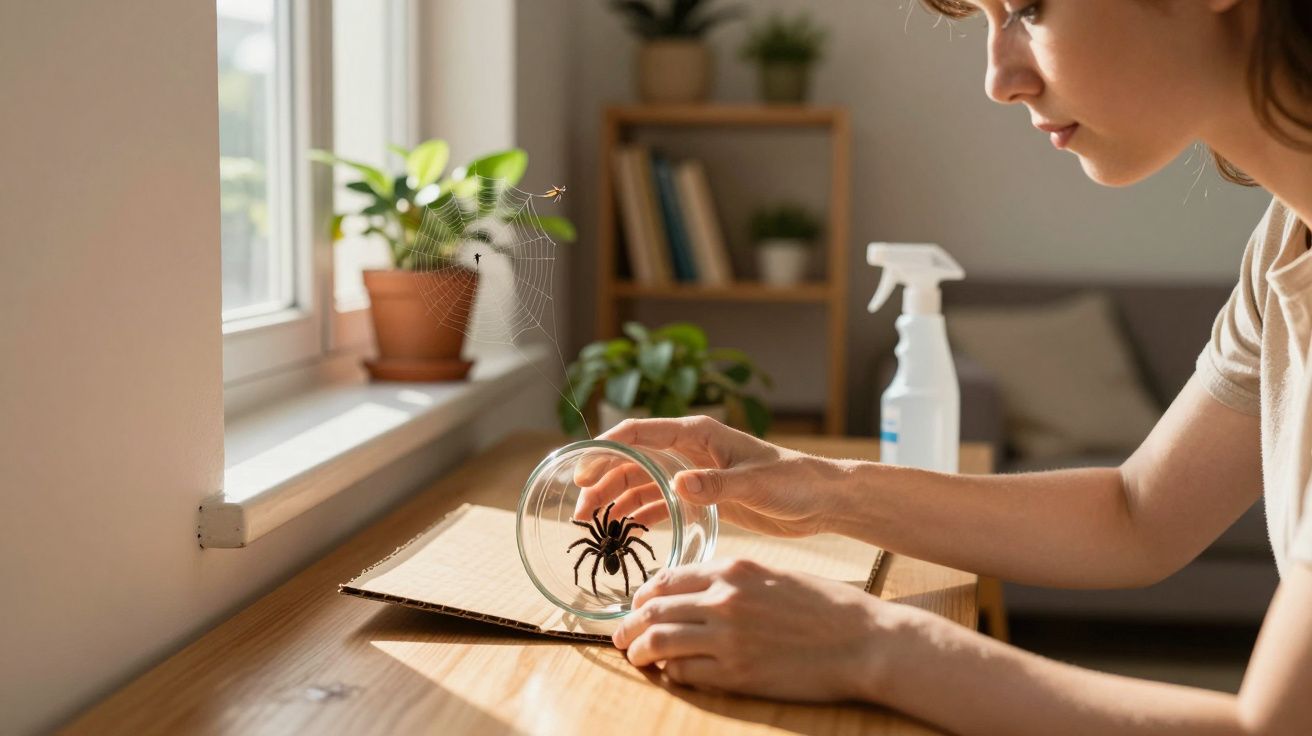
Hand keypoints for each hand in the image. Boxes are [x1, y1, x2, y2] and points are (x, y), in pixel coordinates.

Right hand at [573, 416, 841, 537]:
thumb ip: (717, 486)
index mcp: (699, 435)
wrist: (820, 500)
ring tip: (590, 523)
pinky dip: (638, 515)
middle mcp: (690, 451)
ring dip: (615, 500)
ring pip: (641, 483)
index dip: (608, 447)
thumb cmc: (794, 482)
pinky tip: (621, 532)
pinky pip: (659, 504)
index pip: (642, 432)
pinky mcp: (701, 497)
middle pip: (633, 460)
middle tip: (579, 508)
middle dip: (603, 480)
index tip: (582, 467)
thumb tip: (678, 485)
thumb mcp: (755, 485)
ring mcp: (693, 474)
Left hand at [611, 557, 900, 701]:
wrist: (864, 640)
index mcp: (733, 569)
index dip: (645, 595)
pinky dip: (670, 673)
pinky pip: (685, 672)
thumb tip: (698, 593)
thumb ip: (733, 580)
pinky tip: (670, 673)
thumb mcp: (774, 575)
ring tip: (637, 657)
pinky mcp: (737, 672)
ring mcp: (729, 636)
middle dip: (630, 625)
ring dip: (640, 651)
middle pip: (654, 609)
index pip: (667, 579)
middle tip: (622, 636)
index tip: (638, 606)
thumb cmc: (826, 608)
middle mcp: (724, 598)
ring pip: (660, 640)